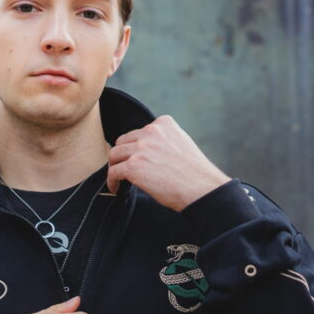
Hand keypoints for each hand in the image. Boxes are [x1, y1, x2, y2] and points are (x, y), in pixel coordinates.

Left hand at [107, 115, 230, 211]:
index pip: (140, 132)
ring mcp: (141, 148)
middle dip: (123, 155)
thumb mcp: (182, 144)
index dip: (136, 147)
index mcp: (164, 124)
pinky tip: (116, 189)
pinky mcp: (133, 166)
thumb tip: (147, 153)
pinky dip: (112, 181)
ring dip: (115, 167)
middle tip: (124, 169)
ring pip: (114, 154)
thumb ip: (164, 141)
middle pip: (123, 141)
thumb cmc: (195, 173)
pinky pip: (113, 172)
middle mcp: (151, 132)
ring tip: (118, 179)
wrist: (202, 189)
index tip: (137, 158)